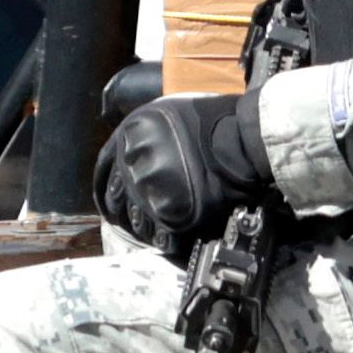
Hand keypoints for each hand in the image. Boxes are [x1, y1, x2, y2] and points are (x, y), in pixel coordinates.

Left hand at [98, 92, 273, 252]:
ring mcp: (148, 190)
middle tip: (132, 215)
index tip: (111, 196)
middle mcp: (132, 162)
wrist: (249, 139)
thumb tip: (132, 155)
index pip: (103, 171)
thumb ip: (143, 136)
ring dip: (139, 226)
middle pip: (114, 198)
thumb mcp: (168, 114)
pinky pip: (156, 234)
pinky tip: (166, 236)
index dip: (107, 187)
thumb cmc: (218, 121)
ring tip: (153, 227)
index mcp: (129, 135)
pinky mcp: (169, 214)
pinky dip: (159, 238)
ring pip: (132, 219)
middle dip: (121, 208)